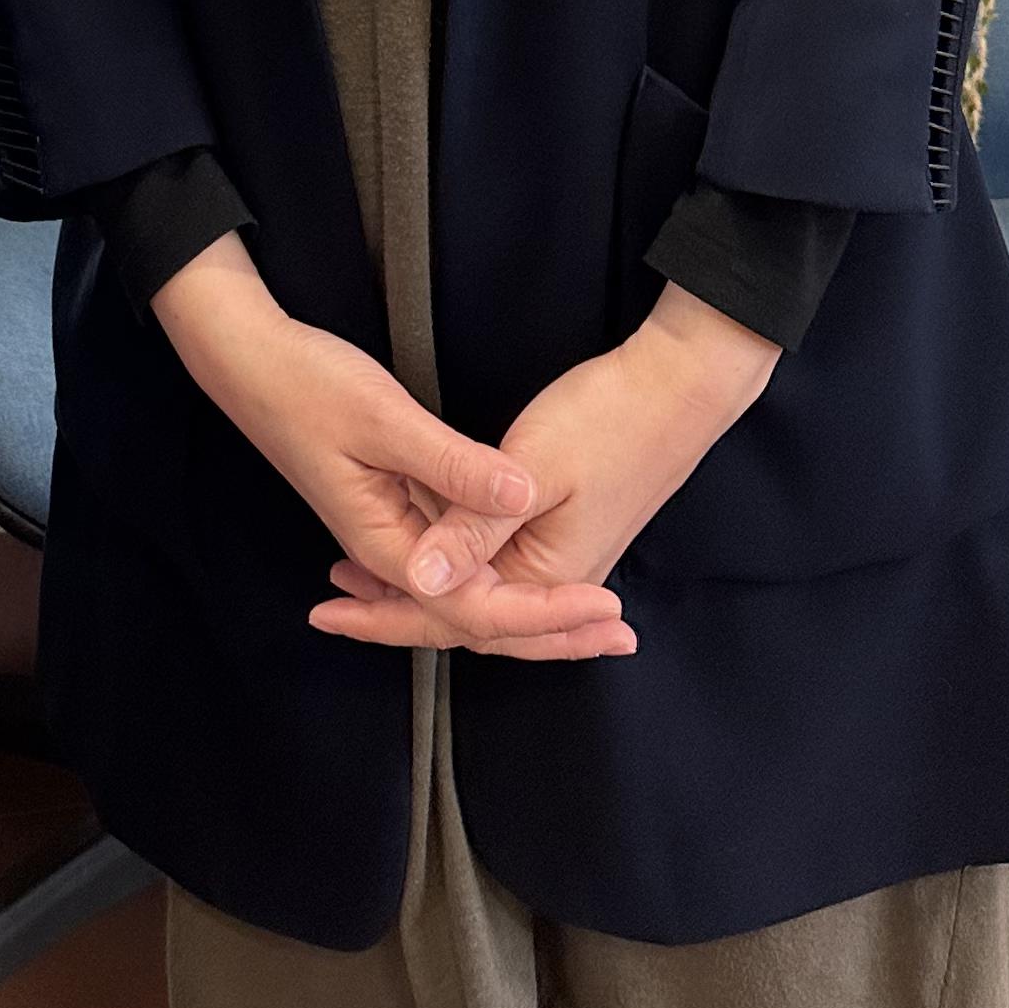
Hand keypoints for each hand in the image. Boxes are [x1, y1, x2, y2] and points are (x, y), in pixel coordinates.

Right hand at [151, 237, 627, 655]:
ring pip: (465, 586)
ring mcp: (390, 529)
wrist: (246, 359)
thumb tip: (518, 494)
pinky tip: (527, 572)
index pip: (478, 606)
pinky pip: (450, 555)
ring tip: (591, 613)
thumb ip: (452, 465)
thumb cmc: (306, 383)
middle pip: (475, 613)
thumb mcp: (385, 417)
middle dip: (549, 627)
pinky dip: (491, 570)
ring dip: (528, 604)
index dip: (547, 612)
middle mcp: (390, 550)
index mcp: (389, 543)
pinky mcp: (392, 503)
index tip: (606, 605)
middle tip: (619, 632)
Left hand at [308, 284, 775, 656]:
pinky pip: (499, 565)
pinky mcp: (567, 527)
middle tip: (332, 611)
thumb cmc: (609, 419)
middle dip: (398, 616)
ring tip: (359, 586)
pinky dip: (457, 565)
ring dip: (426, 593)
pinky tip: (426, 547)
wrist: (679, 388)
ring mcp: (566, 555)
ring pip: (481, 590)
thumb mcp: (532, 469)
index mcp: (544, 575)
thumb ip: (472, 528)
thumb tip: (418, 580)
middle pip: (466, 616)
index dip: (386, 617)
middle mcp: (557, 579)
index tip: (329, 614)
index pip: (453, 618)